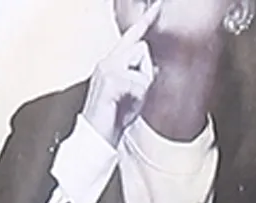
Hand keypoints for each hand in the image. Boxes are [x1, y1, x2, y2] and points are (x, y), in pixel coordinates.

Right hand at [81, 0, 162, 148]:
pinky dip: (138, 96)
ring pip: (142, 63)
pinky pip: (139, 81)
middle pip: (141, 47)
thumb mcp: (134, 96)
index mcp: (111, 62)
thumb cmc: (113, 119)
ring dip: (143, 85)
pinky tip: (125, 105)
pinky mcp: (110, 79)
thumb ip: (142, 78)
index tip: (158, 6)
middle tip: (134, 95)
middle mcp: (108, 60)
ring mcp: (107, 68)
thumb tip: (152, 67)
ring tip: (128, 101)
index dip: (146, 20)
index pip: (132, 37)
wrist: (97, 137)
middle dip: (146, 72)